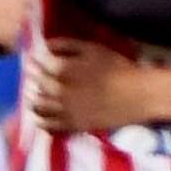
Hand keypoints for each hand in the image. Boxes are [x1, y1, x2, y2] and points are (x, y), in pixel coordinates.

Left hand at [33, 40, 170, 136]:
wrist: (139, 94)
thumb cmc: (118, 67)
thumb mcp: (93, 49)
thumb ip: (66, 45)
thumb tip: (45, 45)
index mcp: (64, 70)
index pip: (39, 66)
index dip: (34, 62)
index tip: (32, 61)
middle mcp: (60, 91)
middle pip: (38, 86)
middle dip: (33, 80)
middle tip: (31, 78)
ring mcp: (66, 110)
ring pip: (39, 106)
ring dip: (34, 100)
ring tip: (33, 97)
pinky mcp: (75, 125)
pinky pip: (50, 126)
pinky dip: (42, 121)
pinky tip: (41, 118)